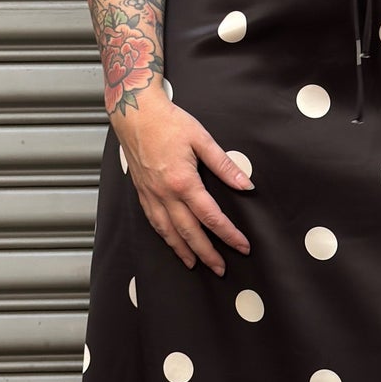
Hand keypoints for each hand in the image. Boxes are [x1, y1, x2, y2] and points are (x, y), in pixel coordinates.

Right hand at [110, 82, 253, 273]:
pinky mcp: (141, 192)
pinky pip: (153, 221)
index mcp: (183, 181)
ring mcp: (150, 194)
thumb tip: (246, 185)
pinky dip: (164, 236)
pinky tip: (171, 242)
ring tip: (196, 264)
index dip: (228, 235)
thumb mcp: (202, 139)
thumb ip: (224, 166)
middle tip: (221, 269)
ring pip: (168, 232)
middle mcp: (164, 193)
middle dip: (207, 253)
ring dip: (183, 251)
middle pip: (189, 232)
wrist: (134, 112)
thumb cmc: (168, 121)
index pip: (210, 216)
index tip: (242, 246)